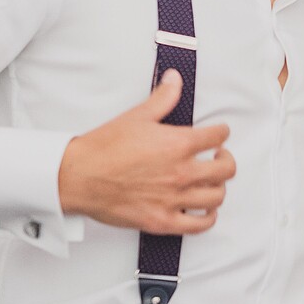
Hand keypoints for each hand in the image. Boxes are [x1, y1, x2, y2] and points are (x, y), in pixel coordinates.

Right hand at [57, 70, 233, 231]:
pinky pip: (200, 224)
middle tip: (218, 157)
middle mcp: (181, 172)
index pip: (218, 136)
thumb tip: (174, 79)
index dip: (221, 132)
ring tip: (211, 181)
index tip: (218, 134)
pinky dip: (208, 217)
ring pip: (217, 196)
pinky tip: (204, 210)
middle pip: (226, 169)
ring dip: (218, 187)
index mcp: (179, 144)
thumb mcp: (137, 117)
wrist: (77, 177)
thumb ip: (162, 98)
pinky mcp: (163, 221)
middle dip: (226, 160)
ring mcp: (174, 199)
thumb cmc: (103, 149)